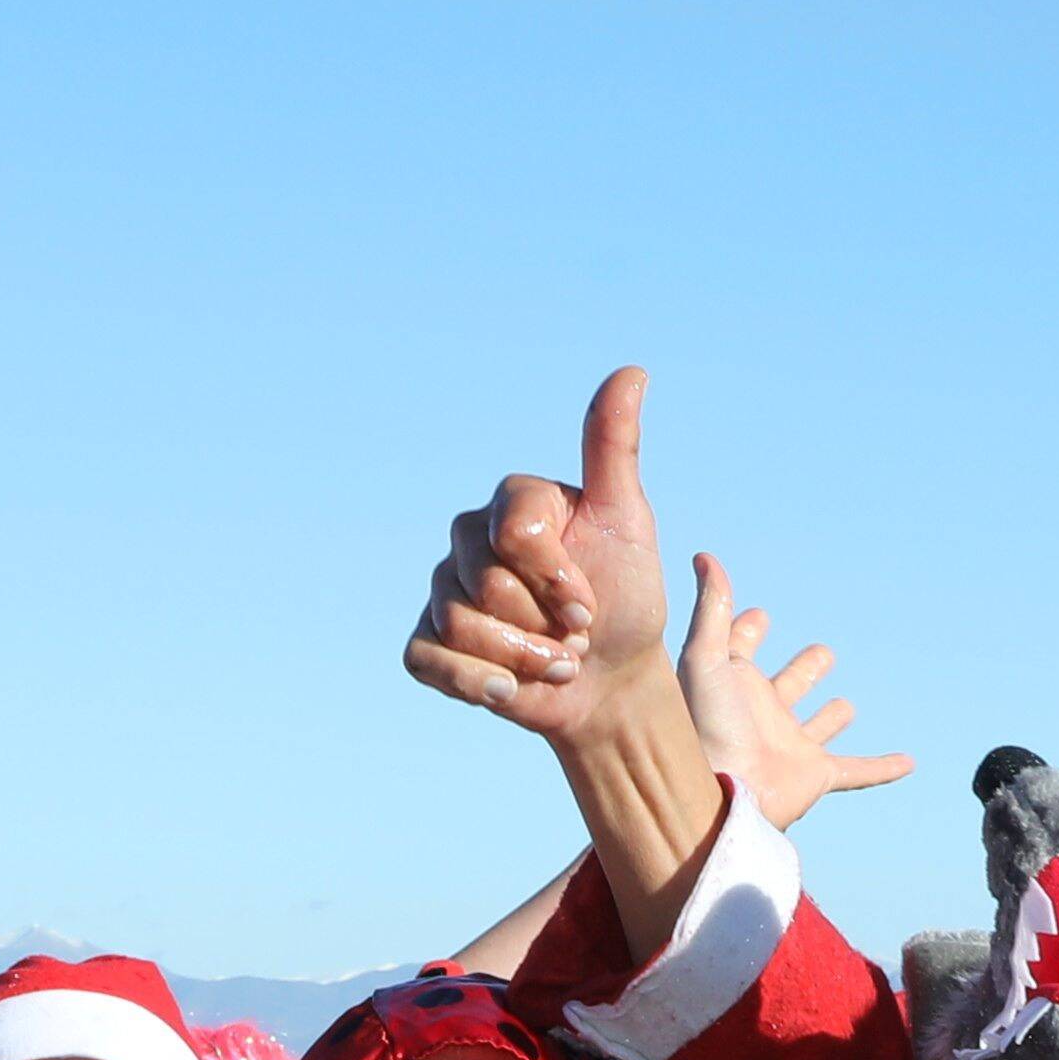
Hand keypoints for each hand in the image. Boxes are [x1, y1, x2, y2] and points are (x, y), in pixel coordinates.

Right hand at [402, 366, 674, 757]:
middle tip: (572, 634)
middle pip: (484, 584)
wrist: (610, 678)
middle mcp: (469, 538)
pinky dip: (478, 684)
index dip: (556, 580)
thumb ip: (616, 450)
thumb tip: (631, 371)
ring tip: (553, 661)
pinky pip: (429, 659)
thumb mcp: (628, 522)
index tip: (589, 603)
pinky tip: (510, 689)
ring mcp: (442, 589)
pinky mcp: (427, 642)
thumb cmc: (625, 598)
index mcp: (514, 503)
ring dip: (521, 661)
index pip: (515, 534)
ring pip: (458, 626)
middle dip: (542, 626)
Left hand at [676, 555, 911, 834]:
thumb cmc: (705, 728)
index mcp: (731, 684)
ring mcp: (789, 745)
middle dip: (802, 671)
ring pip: (817, 728)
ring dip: (831, 717)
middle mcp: (760, 715)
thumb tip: (705, 556)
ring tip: (845, 705)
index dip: (745, 631)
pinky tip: (908, 763)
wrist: (722, 793)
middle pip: (786, 686)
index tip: (756, 616)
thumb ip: (711, 608)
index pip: (739, 650)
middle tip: (821, 655)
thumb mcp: (704, 657)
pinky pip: (856, 771)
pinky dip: (882, 768)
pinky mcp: (815, 775)